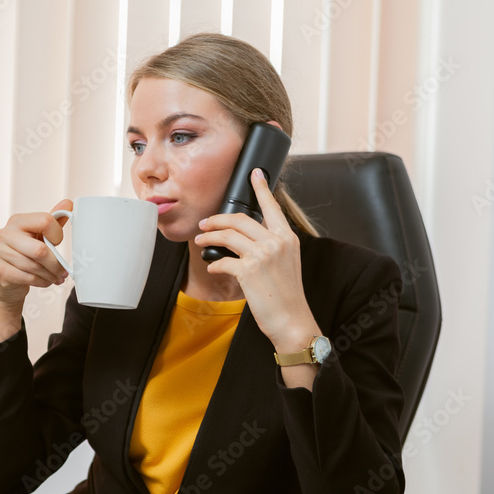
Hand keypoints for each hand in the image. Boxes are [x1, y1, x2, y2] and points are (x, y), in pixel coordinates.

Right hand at [0, 199, 72, 312]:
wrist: (5, 279)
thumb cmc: (25, 254)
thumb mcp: (39, 236)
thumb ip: (53, 221)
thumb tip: (68, 203)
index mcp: (16, 221)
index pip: (45, 221)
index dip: (57, 235)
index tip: (57, 244)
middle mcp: (4, 234)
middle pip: (40, 250)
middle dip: (56, 264)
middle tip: (64, 271)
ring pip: (34, 266)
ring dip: (50, 275)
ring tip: (57, 278)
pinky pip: (27, 277)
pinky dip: (41, 282)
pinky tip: (45, 281)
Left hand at [194, 169, 319, 351]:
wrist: (293, 320)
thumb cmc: (287, 295)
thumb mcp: (287, 263)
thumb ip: (272, 246)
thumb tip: (244, 238)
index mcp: (288, 238)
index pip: (272, 207)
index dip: (261, 188)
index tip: (254, 173)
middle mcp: (277, 242)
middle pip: (240, 219)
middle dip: (218, 219)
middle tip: (205, 224)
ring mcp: (263, 255)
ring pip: (228, 236)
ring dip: (210, 238)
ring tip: (200, 241)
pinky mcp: (249, 271)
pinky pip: (223, 261)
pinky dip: (214, 264)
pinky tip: (212, 267)